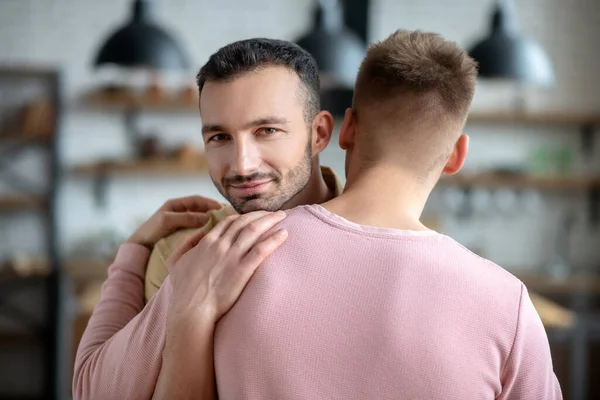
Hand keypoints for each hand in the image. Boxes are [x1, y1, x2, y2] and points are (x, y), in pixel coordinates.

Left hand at [127, 195, 221, 249]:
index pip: (197, 199)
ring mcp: (182, 221)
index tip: (222, 207)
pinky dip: (205, 227)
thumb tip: (208, 217)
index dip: (210, 202)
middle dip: (214, 210)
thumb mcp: (168, 221)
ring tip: (223, 223)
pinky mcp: (182, 231)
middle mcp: (180, 210)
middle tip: (227, 215)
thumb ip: (187, 217)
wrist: (140, 246)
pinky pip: (197, 226)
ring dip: (211, 219)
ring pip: (200, 217)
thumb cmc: (151, 231)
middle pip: (201, 207)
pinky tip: (213, 232)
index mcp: (176, 204)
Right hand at [166, 210, 288, 325]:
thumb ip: (185, 244)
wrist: (192, 309)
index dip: (244, 216)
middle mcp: (221, 245)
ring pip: (254, 230)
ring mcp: (232, 257)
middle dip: (261, 214)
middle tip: (273, 212)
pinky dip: (274, 239)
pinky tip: (284, 234)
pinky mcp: (243, 270)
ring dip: (270, 220)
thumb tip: (199, 234)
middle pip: (245, 221)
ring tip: (282, 216)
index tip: (254, 216)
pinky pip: (261, 250)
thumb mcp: (176, 261)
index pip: (229, 221)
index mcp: (207, 241)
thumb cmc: (184, 289)